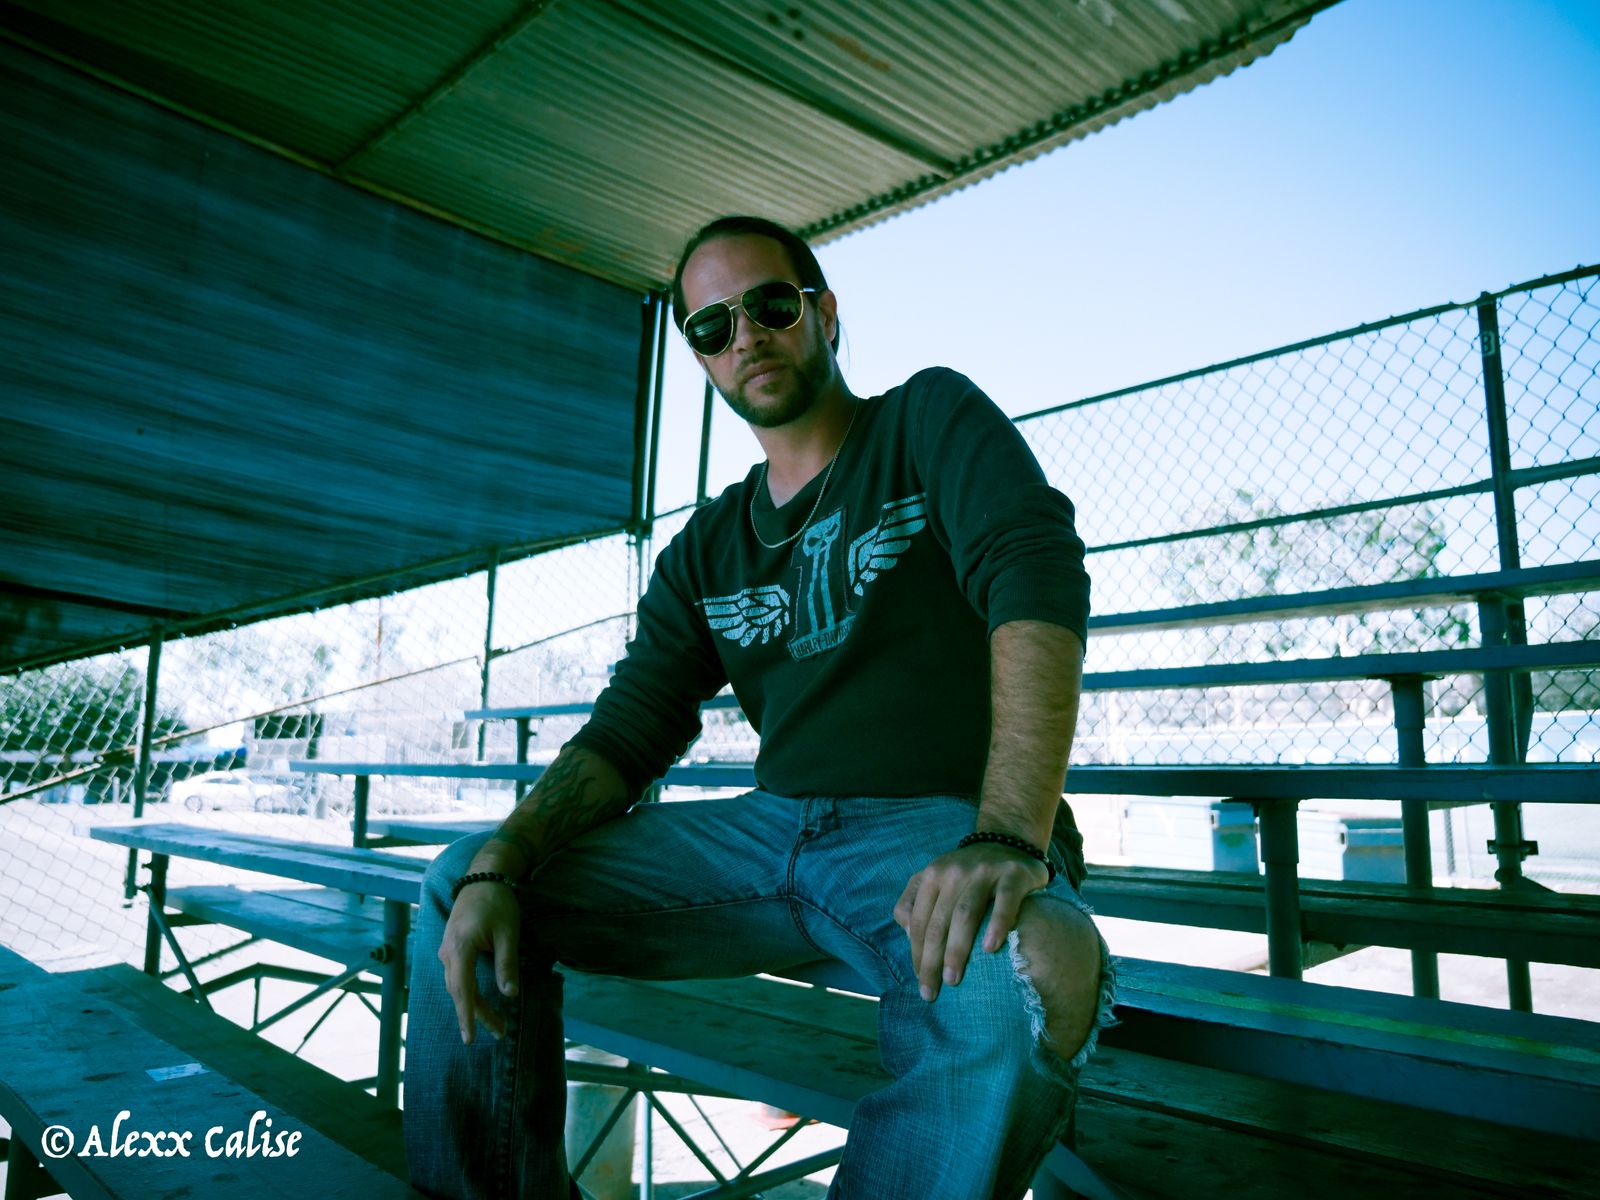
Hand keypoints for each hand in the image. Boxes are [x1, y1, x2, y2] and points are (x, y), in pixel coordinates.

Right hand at [438, 881, 521, 1043]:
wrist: (482, 877)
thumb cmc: (497, 903)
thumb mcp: (508, 933)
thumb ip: (506, 964)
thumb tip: (510, 995)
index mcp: (460, 948)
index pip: (462, 990)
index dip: (468, 1015)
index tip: (470, 1038)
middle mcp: (448, 952)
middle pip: (461, 991)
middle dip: (478, 1015)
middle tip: (500, 1033)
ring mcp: (447, 950)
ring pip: (458, 985)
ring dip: (474, 1005)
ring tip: (495, 1023)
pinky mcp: (451, 947)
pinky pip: (457, 976)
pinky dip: (468, 992)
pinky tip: (479, 1001)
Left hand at [893, 842, 1048, 1002]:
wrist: (1008, 840)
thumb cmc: (967, 872)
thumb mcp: (934, 878)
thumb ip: (913, 901)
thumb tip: (908, 934)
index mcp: (932, 875)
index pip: (920, 920)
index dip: (917, 953)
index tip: (921, 981)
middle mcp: (954, 872)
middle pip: (939, 921)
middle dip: (932, 959)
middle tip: (933, 991)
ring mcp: (984, 872)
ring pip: (965, 913)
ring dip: (957, 949)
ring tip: (953, 979)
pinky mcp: (1013, 875)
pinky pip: (1005, 902)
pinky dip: (997, 924)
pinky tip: (990, 948)